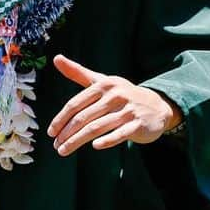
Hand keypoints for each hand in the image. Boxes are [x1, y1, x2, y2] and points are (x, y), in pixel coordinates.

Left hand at [47, 54, 181, 155]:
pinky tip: (94, 146)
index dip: (60, 119)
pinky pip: (120, 134)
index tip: (51, 132)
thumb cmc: (122, 94)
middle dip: (67, 134)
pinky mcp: (138, 124)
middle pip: (83, 118)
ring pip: (97, 128)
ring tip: (64, 150)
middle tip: (56, 145)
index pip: (75, 104)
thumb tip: (56, 58)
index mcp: (103, 85)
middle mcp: (115, 96)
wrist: (158, 105)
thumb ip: (78, 72)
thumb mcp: (102, 81)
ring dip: (77, 141)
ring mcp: (128, 110)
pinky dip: (107, 140)